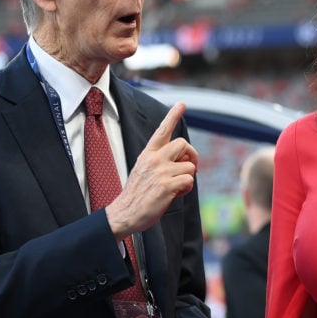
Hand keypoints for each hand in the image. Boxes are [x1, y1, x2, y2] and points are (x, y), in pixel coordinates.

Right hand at [106, 102, 198, 238]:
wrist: (125, 214)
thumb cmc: (137, 194)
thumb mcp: (143, 170)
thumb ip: (160, 161)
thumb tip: (182, 158)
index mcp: (148, 154)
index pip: (162, 130)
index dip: (173, 116)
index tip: (182, 103)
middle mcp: (154, 159)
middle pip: (184, 143)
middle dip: (192, 155)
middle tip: (189, 167)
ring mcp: (161, 171)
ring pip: (190, 165)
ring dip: (188, 177)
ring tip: (176, 187)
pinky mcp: (167, 186)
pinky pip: (189, 180)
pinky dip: (187, 189)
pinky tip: (176, 194)